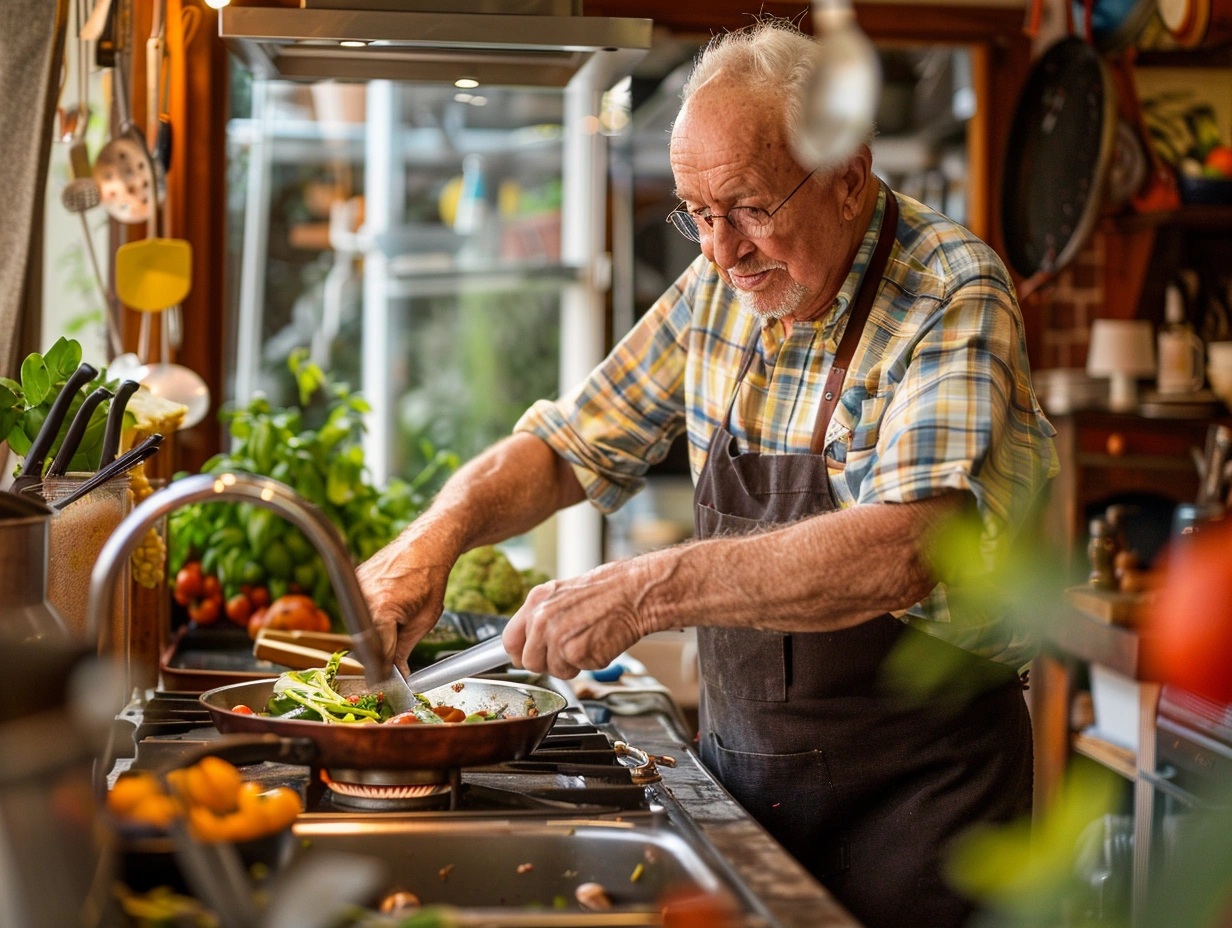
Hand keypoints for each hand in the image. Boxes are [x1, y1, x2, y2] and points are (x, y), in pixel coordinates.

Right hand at [356, 529, 458, 673]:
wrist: (427, 545)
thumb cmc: (430, 579)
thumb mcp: (424, 621)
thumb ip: (404, 650)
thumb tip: (398, 673)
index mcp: (382, 610)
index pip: (377, 652)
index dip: (383, 669)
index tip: (386, 679)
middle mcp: (363, 598)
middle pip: (364, 640)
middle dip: (379, 650)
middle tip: (395, 647)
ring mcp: (356, 587)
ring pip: (359, 624)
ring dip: (375, 630)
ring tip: (399, 615)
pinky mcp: (355, 580)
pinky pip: (358, 607)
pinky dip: (371, 613)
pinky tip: (390, 604)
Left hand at [502, 557, 659, 678]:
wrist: (634, 593)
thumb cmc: (605, 593)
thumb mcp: (562, 595)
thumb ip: (540, 617)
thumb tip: (525, 645)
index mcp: (536, 601)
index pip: (509, 640)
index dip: (519, 655)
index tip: (527, 658)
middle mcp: (542, 618)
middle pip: (530, 662)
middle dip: (549, 662)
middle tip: (569, 648)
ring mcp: (557, 636)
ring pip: (553, 671)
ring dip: (571, 665)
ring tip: (587, 641)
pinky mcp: (576, 652)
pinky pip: (575, 672)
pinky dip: (589, 664)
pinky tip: (598, 644)